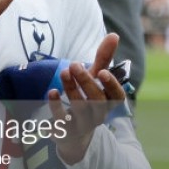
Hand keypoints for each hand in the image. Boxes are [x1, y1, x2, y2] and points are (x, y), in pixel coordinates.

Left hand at [47, 33, 127, 164]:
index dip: (112, 85)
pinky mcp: (65, 130)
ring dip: (70, 89)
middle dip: (86, 81)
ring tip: (63, 71)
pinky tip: (51, 92)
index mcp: (108, 103)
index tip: (102, 72)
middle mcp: (98, 115)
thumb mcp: (95, 80)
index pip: (117, 97)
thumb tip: (114, 34)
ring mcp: (82, 125)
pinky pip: (61, 119)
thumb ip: (103, 59)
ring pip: (79, 108)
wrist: (73, 135)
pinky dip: (56, 106)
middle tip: (74, 64)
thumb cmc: (87, 99)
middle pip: (97, 100)